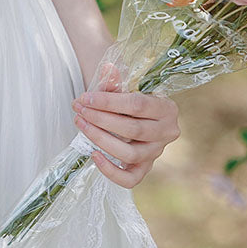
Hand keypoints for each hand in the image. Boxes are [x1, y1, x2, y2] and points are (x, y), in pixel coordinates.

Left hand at [70, 61, 179, 188]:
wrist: (137, 117)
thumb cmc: (130, 102)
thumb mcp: (126, 88)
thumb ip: (116, 82)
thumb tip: (108, 69)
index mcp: (166, 108)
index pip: (137, 105)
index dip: (109, 101)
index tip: (85, 98)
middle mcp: (167, 132)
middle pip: (132, 129)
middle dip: (101, 119)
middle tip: (79, 110)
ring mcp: (157, 153)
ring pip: (130, 153)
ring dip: (101, 140)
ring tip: (81, 126)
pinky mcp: (146, 168)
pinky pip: (130, 179)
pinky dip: (110, 170)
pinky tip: (93, 155)